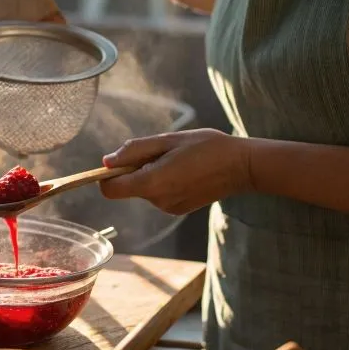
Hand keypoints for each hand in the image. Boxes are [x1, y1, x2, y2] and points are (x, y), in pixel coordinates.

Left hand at [98, 129, 252, 215]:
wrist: (242, 166)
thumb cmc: (206, 147)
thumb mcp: (168, 140)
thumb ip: (134, 151)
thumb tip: (107, 162)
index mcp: (152, 183)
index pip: (109, 189)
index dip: (106, 176)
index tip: (118, 161)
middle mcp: (157, 201)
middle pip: (128, 187)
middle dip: (135, 169)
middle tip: (162, 152)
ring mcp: (169, 208)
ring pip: (144, 189)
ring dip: (151, 174)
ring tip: (178, 160)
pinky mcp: (178, 209)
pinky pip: (159, 194)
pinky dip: (164, 182)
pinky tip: (185, 171)